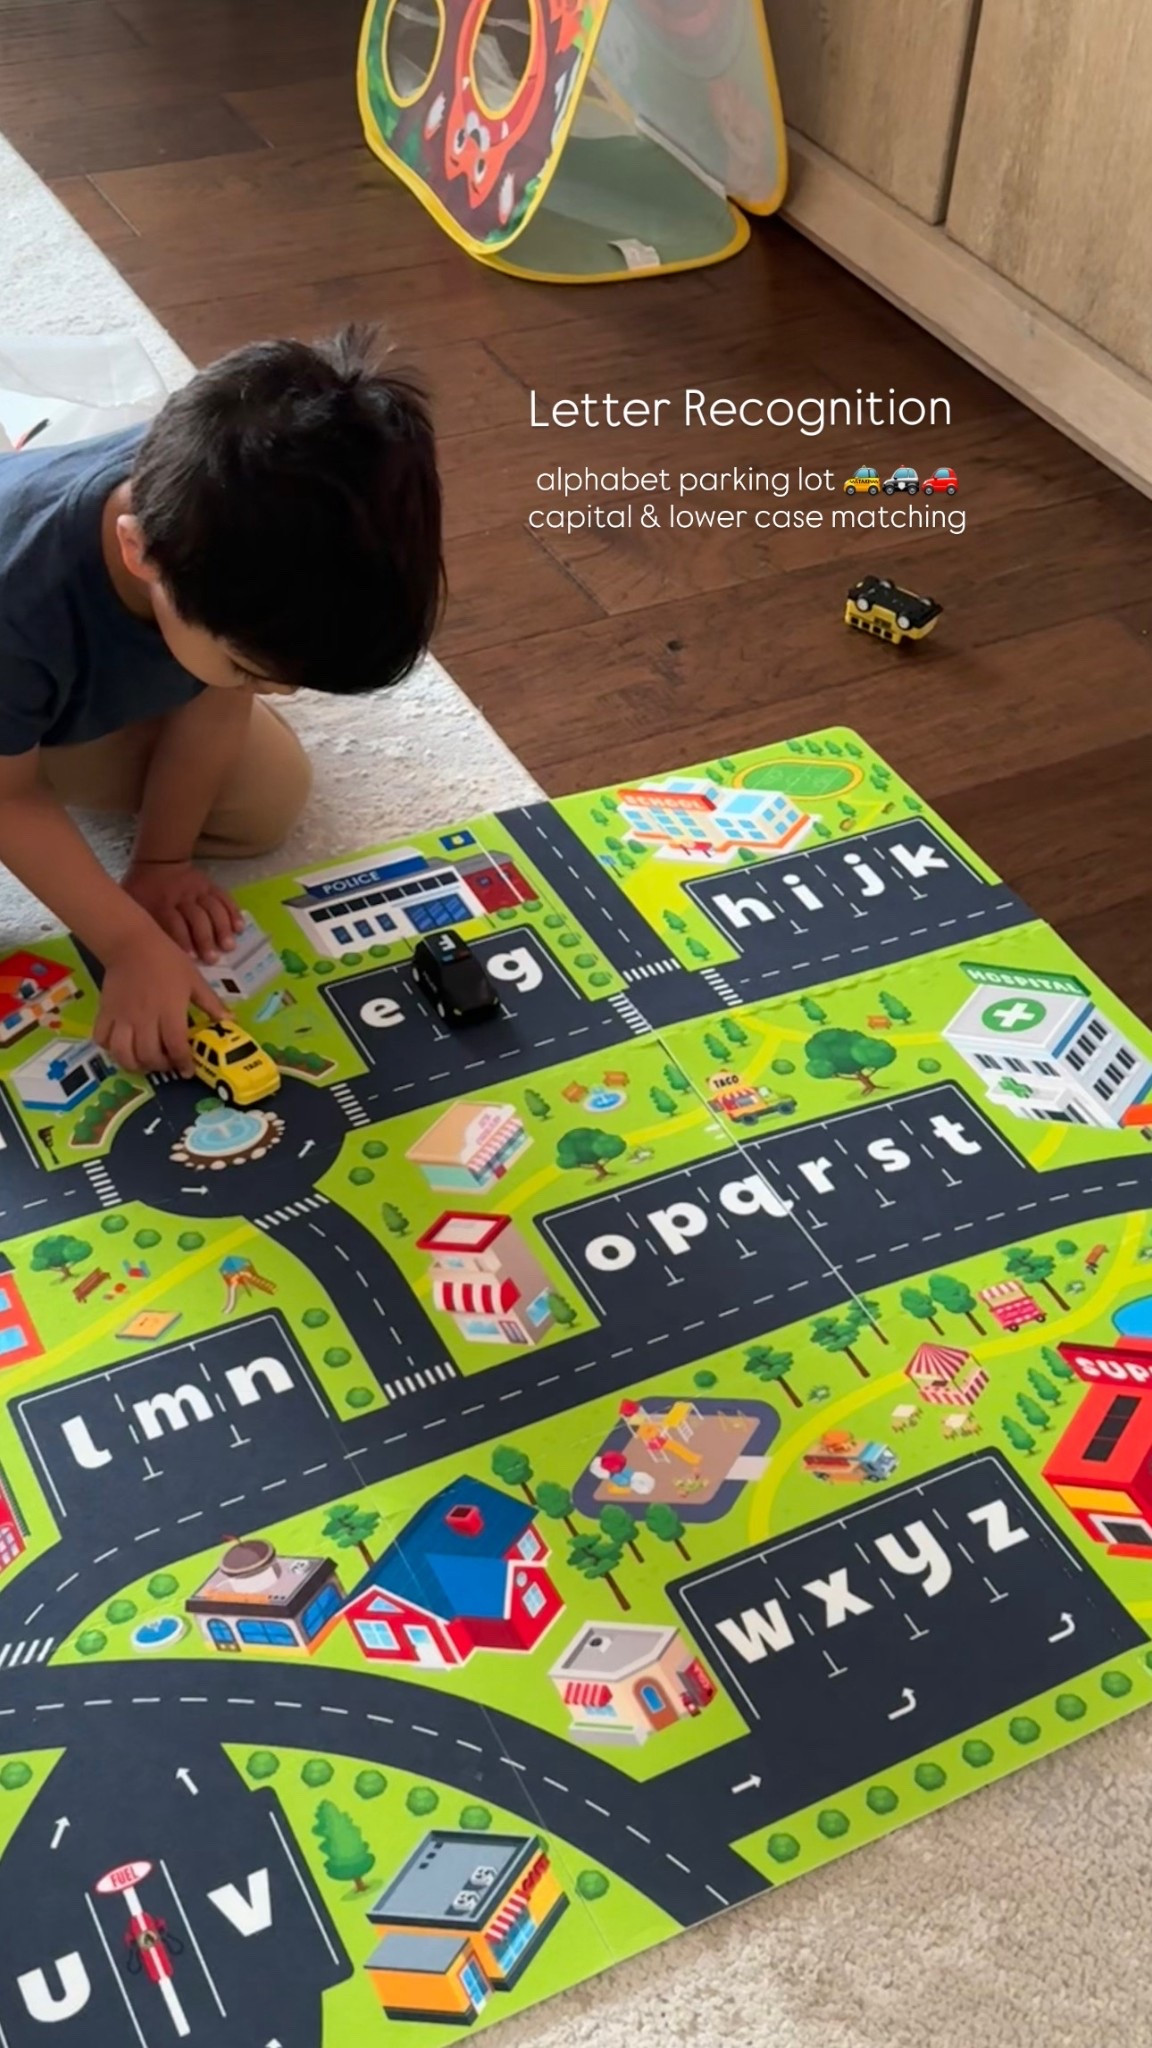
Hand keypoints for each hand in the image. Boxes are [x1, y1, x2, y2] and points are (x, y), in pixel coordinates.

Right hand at [95, 926, 227, 1076]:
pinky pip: (102, 1039)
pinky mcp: (105, 1012)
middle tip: (167, 1063)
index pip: (175, 1047)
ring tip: (144, 1062)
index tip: (187, 1070)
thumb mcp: (195, 980)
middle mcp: (144, 1019)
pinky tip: (122, 1047)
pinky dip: (110, 1049)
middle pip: (149, 1056)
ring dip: (135, 1064)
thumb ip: (211, 1004)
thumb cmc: (168, 960)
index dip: (183, 1063)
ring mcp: (122, 1018)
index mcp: (169, 1012)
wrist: (132, 943)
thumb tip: (230, 1021)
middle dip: (160, 1066)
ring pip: (123, 1054)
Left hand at [124, 859, 243, 963]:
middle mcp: (181, 896)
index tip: (191, 960)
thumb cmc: (143, 891)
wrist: (158, 862)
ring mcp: (198, 890)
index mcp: (160, 903)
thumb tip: (143, 951)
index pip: (173, 923)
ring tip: (229, 946)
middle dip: (205, 939)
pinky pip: (225, 898)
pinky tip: (240, 928)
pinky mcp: (210, 886)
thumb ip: (139, 923)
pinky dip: (233, 913)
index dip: (183, 941)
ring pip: (213, 909)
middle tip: (213, 959)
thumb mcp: (133, 904)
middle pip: (197, 918)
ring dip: (222, 928)